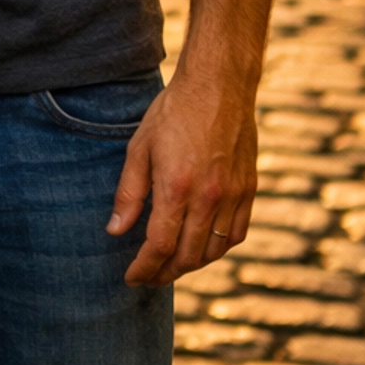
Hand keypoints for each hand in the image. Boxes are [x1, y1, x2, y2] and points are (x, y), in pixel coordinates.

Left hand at [108, 70, 257, 286]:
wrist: (219, 85)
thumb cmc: (174, 112)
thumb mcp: (140, 148)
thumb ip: (129, 193)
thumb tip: (115, 230)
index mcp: (178, 187)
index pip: (160, 246)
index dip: (145, 268)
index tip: (131, 278)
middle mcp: (209, 197)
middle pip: (188, 256)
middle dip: (164, 274)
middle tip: (148, 278)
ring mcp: (233, 195)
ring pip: (214, 250)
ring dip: (191, 266)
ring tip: (172, 266)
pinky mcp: (249, 189)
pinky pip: (237, 234)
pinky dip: (219, 248)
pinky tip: (203, 248)